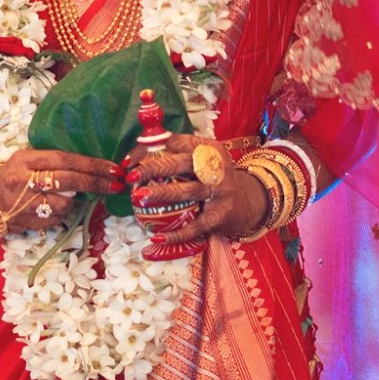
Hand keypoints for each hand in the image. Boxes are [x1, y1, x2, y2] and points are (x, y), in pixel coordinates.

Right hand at [0, 148, 125, 233]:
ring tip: (69, 197)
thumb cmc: (14, 174)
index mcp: (26, 160)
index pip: (64, 160)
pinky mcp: (25, 223)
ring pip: (64, 205)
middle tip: (116, 184)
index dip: (91, 164)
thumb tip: (92, 166)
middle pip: (68, 181)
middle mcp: (23, 181)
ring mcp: (23, 205)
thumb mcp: (28, 158)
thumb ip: (53, 161)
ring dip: (74, 201)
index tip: (113, 168)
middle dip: (96, 183)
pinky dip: (60, 214)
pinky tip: (54, 207)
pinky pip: (55, 220)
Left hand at [121, 134, 268, 253]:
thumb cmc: (215, 178)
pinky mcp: (221, 215)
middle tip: (131, 176)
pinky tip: (157, 236)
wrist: (249, 202)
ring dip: (162, 193)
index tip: (129, 160)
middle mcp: (216, 167)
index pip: (176, 142)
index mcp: (208, 149)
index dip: (150, 150)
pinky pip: (196, 225)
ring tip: (139, 197)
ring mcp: (220, 191)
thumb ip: (177, 153)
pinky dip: (176, 233)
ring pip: (188, 191)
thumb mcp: (203, 159)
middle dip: (153, 168)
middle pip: (181, 164)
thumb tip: (138, 150)